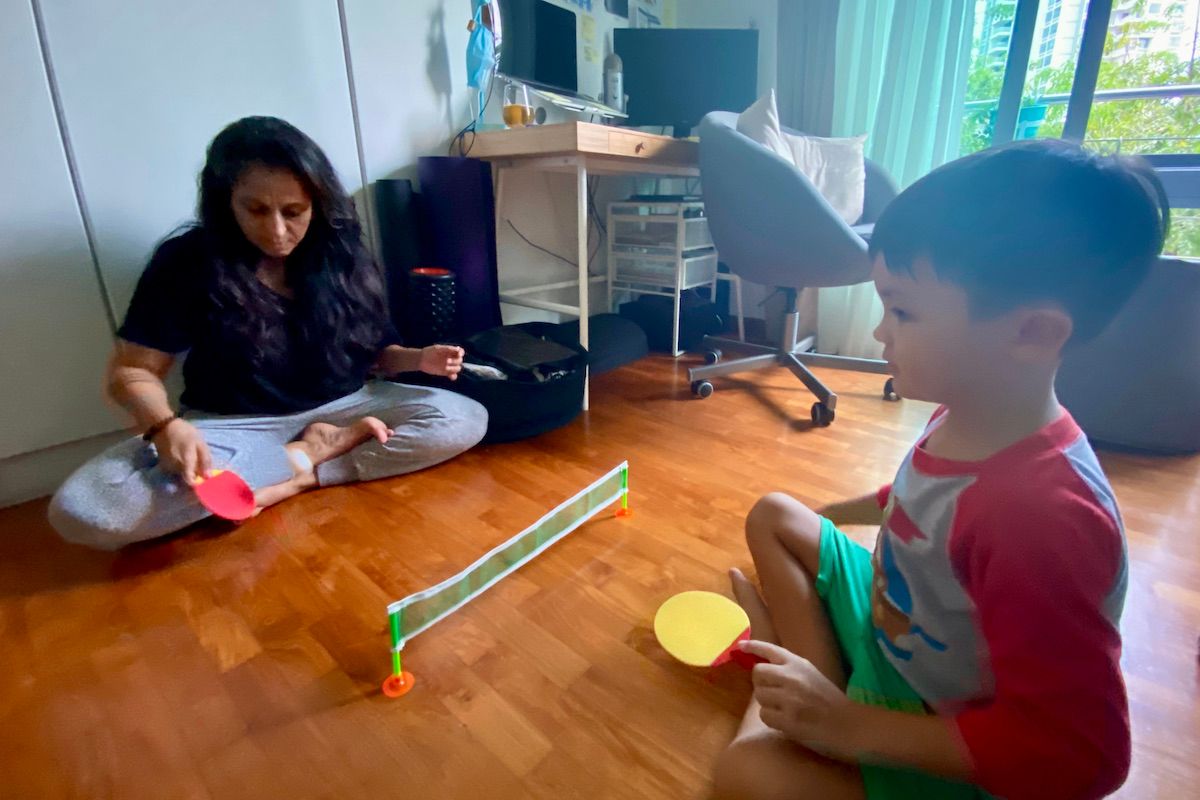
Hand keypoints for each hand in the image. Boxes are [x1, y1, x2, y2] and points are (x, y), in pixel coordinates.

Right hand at [152, 419, 211, 484]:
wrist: (164, 427)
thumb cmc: (185, 433)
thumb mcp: (200, 443)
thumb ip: (205, 460)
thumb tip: (208, 477)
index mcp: (186, 462)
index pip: (190, 481)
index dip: (197, 484)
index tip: (203, 481)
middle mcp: (175, 468)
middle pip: (187, 479)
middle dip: (195, 476)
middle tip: (201, 467)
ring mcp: (168, 467)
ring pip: (181, 475)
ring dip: (188, 471)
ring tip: (192, 460)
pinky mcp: (164, 466)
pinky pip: (175, 471)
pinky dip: (181, 467)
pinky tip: (184, 458)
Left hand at [418, 344, 464, 379]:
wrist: (421, 360)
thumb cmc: (429, 352)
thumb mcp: (438, 348)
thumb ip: (448, 349)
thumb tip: (458, 349)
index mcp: (451, 351)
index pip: (460, 352)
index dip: (461, 353)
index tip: (458, 354)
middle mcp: (451, 358)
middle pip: (459, 361)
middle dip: (455, 361)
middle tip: (447, 361)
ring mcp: (449, 366)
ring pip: (457, 368)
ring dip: (454, 368)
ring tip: (446, 368)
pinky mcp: (445, 373)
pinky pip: (453, 376)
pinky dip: (453, 376)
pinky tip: (450, 376)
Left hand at [742, 640, 859, 759]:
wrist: (850, 724)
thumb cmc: (830, 700)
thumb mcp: (811, 674)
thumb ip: (789, 669)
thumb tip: (761, 669)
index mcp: (798, 663)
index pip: (770, 649)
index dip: (753, 646)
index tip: (740, 647)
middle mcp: (792, 676)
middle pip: (757, 673)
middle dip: (761, 684)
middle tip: (774, 695)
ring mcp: (790, 697)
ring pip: (759, 696)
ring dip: (768, 705)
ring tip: (786, 710)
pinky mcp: (789, 719)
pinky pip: (764, 716)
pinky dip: (772, 720)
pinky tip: (787, 722)